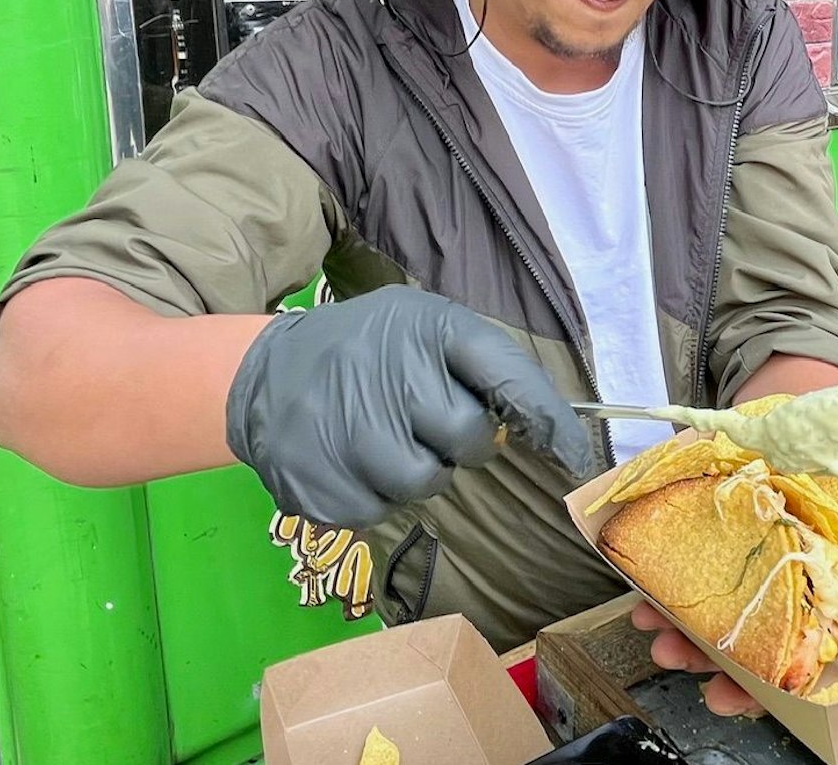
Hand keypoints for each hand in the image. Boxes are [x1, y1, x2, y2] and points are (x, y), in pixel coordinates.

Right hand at [225, 285, 594, 526]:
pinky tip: (349, 459)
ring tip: (382, 437)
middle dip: (459, 441)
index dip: (549, 419)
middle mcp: (391, 376)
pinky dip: (374, 494)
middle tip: (424, 421)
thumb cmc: (365, 349)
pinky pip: (379, 511)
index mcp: (427, 328)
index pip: (507, 374)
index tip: (574, 455)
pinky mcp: (321, 486)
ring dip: (416, 470)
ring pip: (425, 483)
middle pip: (469, 441)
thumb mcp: (423, 326)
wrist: (263, 372)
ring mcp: (350, 434)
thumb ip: (484, 366)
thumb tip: (557, 427)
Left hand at [634, 451, 837, 716]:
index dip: (768, 683)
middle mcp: (775, 589)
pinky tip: (642, 595)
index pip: (797, 653)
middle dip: (713, 666)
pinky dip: (653, 587)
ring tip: (658, 635)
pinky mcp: (697, 534)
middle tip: (690, 667)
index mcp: (820, 589)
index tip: (740, 696)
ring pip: (703, 620)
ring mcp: (733, 567)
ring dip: (677, 635)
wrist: (797, 407)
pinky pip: (671, 573)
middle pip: (743, 647)